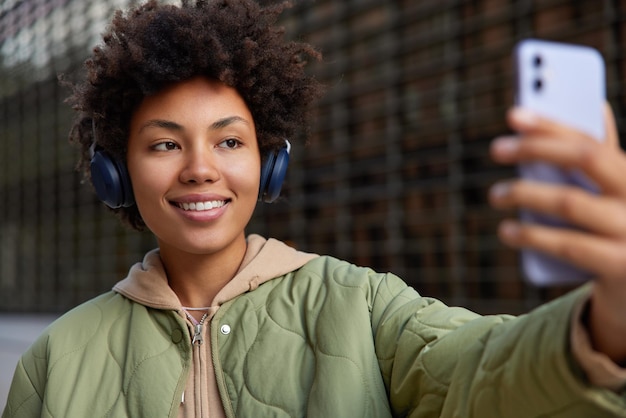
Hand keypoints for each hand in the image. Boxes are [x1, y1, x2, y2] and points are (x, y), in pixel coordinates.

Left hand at [489, 104, 625, 362]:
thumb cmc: (615, 232)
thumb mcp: (612, 195)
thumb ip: (600, 159)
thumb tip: (595, 106)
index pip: (593, 138)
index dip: (552, 123)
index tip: (514, 114)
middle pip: (586, 158)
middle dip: (536, 147)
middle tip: (496, 148)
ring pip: (570, 201)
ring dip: (524, 193)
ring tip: (496, 194)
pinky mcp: (621, 265)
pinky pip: (568, 245)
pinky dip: (532, 235)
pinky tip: (507, 230)